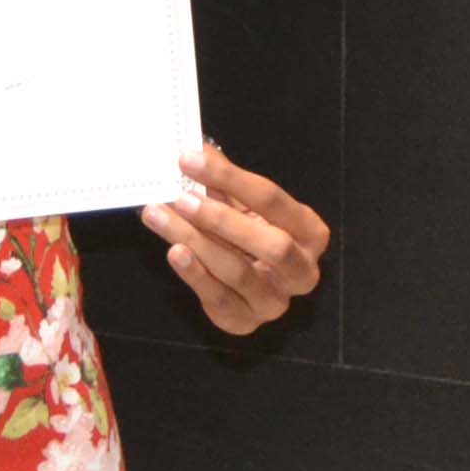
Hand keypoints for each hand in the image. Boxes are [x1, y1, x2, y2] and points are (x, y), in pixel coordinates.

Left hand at [143, 142, 328, 335]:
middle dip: (222, 220)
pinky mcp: (246, 322)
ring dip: (195, 241)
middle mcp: (302, 271)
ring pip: (238, 272)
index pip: (272, 200)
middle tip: (181, 198)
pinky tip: (173, 251)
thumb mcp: (243, 204)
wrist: (251, 283)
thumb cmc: (250, 234)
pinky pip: (219, 299)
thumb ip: (224, 180)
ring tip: (159, 215)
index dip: (230, 178)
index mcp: (311, 232)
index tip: (189, 160)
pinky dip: (194, 274)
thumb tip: (194, 148)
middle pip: (272, 245)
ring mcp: (276, 302)